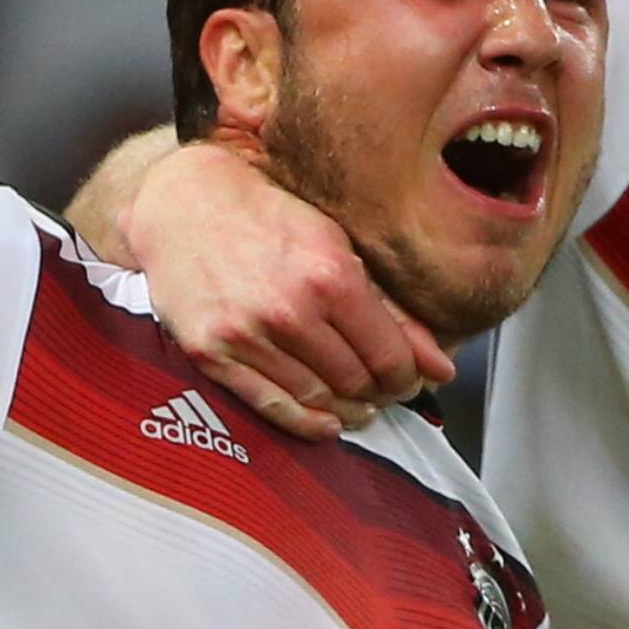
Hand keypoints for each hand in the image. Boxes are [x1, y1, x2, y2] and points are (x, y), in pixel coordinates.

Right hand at [127, 143, 454, 439]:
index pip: (389, 356)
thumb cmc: (269, 218)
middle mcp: (289, 310)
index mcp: (330, 276)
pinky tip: (325, 422)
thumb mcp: (339, 247)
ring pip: (317, 399)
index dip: (407, 376)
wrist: (186, 204)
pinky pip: (270, 407)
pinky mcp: (212, 354)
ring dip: (347, 410)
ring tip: (358, 405)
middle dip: (379, 393)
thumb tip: (443, 368)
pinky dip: (305, 424)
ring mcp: (247, 335)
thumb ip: (393, 311)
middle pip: (356, 381)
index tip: (409, 378)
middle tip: (384, 390)